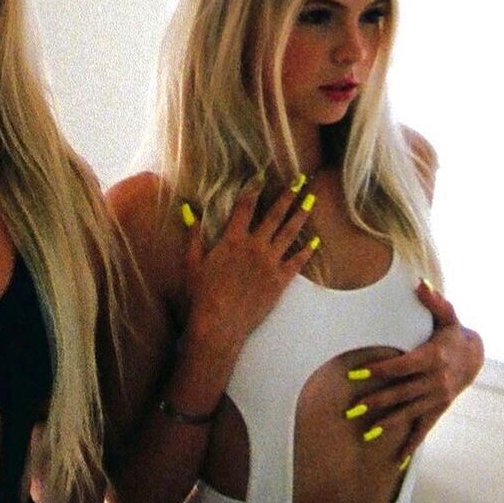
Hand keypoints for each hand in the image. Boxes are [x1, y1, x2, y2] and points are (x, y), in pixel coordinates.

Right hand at [183, 185, 315, 356]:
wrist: (219, 324)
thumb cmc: (200, 296)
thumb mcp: (191, 263)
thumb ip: (193, 236)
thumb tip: (188, 211)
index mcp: (232, 240)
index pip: (245, 208)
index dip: (253, 190)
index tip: (261, 177)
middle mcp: (254, 247)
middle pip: (274, 216)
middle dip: (287, 196)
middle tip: (299, 181)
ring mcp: (270, 264)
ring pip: (289, 234)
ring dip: (301, 216)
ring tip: (311, 201)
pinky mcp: (280, 281)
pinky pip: (297, 262)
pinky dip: (307, 251)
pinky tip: (315, 242)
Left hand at [351, 282, 484, 463]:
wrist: (475, 356)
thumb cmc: (452, 333)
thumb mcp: (446, 315)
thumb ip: (433, 301)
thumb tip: (420, 284)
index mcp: (432, 358)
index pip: (400, 366)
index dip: (378, 370)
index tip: (356, 374)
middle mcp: (435, 381)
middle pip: (401, 393)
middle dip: (376, 402)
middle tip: (352, 410)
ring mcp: (437, 399)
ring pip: (408, 413)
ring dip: (387, 424)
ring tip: (365, 434)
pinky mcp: (438, 410)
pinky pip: (423, 429)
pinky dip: (410, 445)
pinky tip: (396, 460)